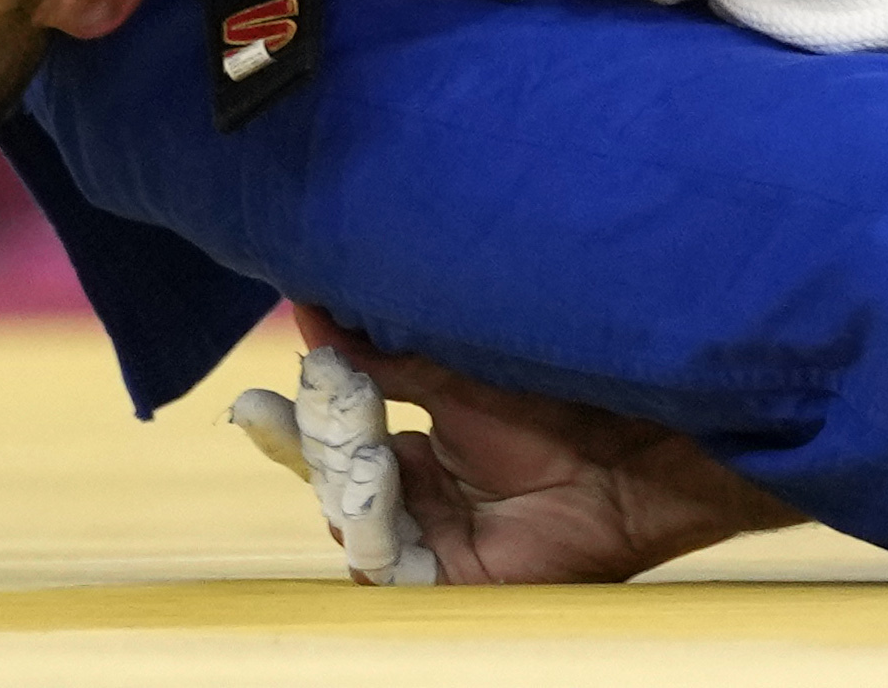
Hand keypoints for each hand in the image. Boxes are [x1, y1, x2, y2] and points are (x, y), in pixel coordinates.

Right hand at [310, 312, 797, 584]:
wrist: (631, 450)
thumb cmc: (560, 403)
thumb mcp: (455, 373)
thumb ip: (379, 354)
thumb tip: (313, 305)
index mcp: (418, 454)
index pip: (339, 440)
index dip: (300, 419)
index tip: (256, 400)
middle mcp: (418, 502)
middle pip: (333, 480)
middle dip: (315, 442)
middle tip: (298, 406)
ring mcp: (429, 545)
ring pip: (349, 518)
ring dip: (343, 472)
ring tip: (353, 430)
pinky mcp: (446, 582)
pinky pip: (381, 561)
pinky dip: (370, 516)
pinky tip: (378, 471)